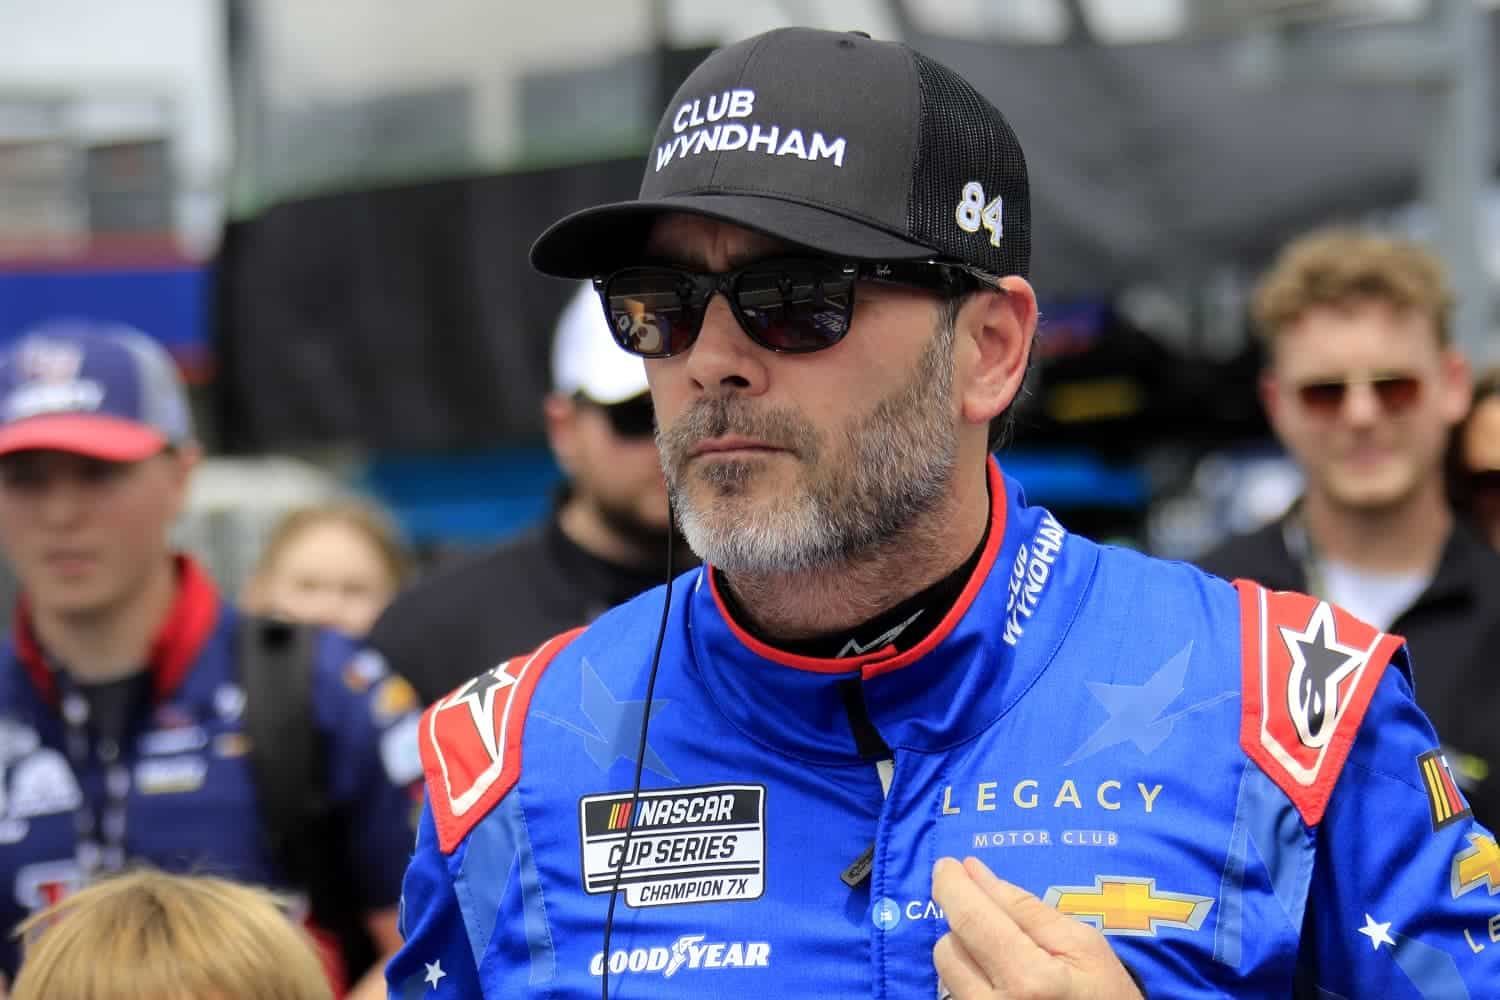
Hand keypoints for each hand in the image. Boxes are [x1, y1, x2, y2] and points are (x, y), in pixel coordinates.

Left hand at [931, 856, 1142, 998]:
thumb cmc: (1106, 994)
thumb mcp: (1082, 944)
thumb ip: (1026, 908)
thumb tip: (975, 872)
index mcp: (1028, 980)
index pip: (971, 919)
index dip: (952, 885)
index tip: (947, 865)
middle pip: (949, 946)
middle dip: (967, 923)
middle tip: (1001, 924)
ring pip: (947, 970)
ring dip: (967, 952)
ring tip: (1007, 958)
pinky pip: (956, 991)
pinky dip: (971, 977)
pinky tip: (1000, 979)